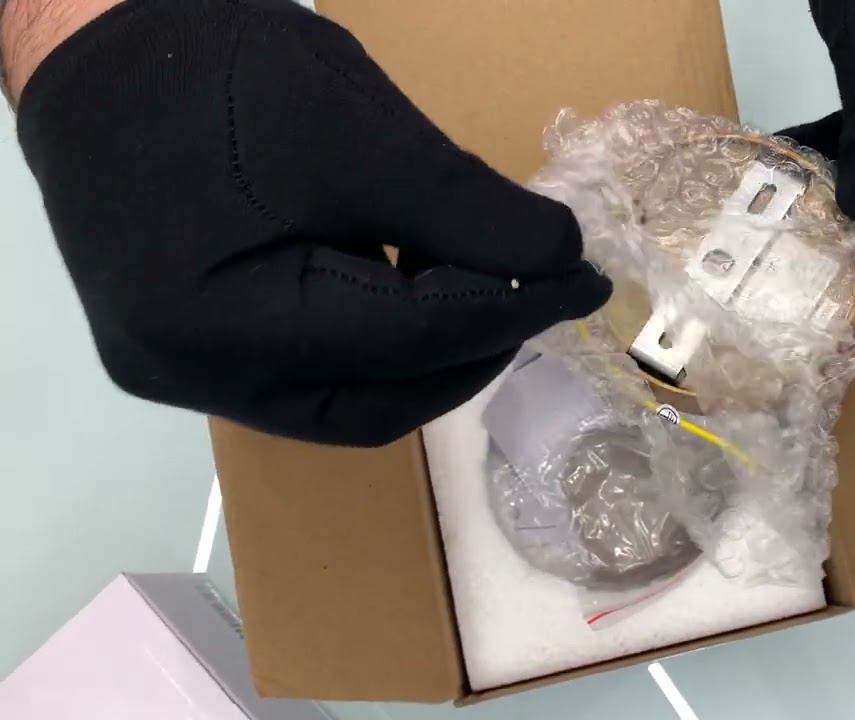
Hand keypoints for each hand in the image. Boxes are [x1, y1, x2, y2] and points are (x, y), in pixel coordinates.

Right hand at [11, 0, 609, 446]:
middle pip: (378, 403)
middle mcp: (192, 375)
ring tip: (476, 282)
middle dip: (473, 349)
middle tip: (536, 292)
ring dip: (429, 354)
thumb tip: (561, 260)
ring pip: (348, 401)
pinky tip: (410, 283)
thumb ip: (463, 206)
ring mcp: (183, 372)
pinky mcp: (191, 352)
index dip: (510, 309)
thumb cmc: (216, 68)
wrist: (97, 45)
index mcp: (218, 321)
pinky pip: (311, 376)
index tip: (583, 280)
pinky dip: (379, 343)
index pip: (406, 340)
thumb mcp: (353, 126)